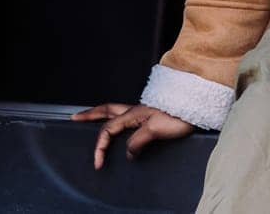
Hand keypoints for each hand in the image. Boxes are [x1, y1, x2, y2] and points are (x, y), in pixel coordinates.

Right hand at [72, 103, 194, 168]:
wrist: (194, 106)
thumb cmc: (177, 115)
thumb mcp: (156, 130)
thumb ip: (138, 141)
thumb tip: (128, 152)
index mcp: (132, 114)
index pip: (108, 130)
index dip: (100, 146)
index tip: (98, 162)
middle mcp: (134, 111)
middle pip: (105, 111)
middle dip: (89, 115)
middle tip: (75, 117)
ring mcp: (141, 111)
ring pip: (114, 111)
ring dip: (100, 113)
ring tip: (90, 116)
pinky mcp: (149, 114)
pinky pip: (125, 115)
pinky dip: (115, 117)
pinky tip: (118, 121)